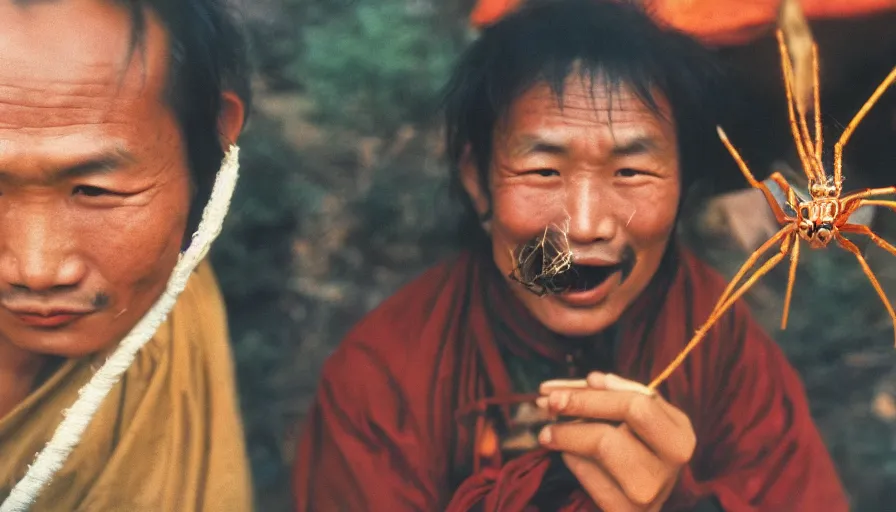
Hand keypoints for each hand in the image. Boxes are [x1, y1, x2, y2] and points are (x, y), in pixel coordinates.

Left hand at [535, 372, 695, 511]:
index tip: (558, 392)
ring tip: (548, 432)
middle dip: (576, 412)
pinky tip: (567, 454)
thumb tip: (594, 380)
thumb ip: (618, 394)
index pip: (636, 405)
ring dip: (567, 436)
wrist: (641, 506)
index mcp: (679, 434)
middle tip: (547, 404)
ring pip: (601, 448)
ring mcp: (651, 491)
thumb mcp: (638, 421)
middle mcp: (672, 464)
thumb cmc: (638, 450)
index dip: (592, 397)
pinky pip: (590, 477)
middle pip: (615, 427)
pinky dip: (573, 461)